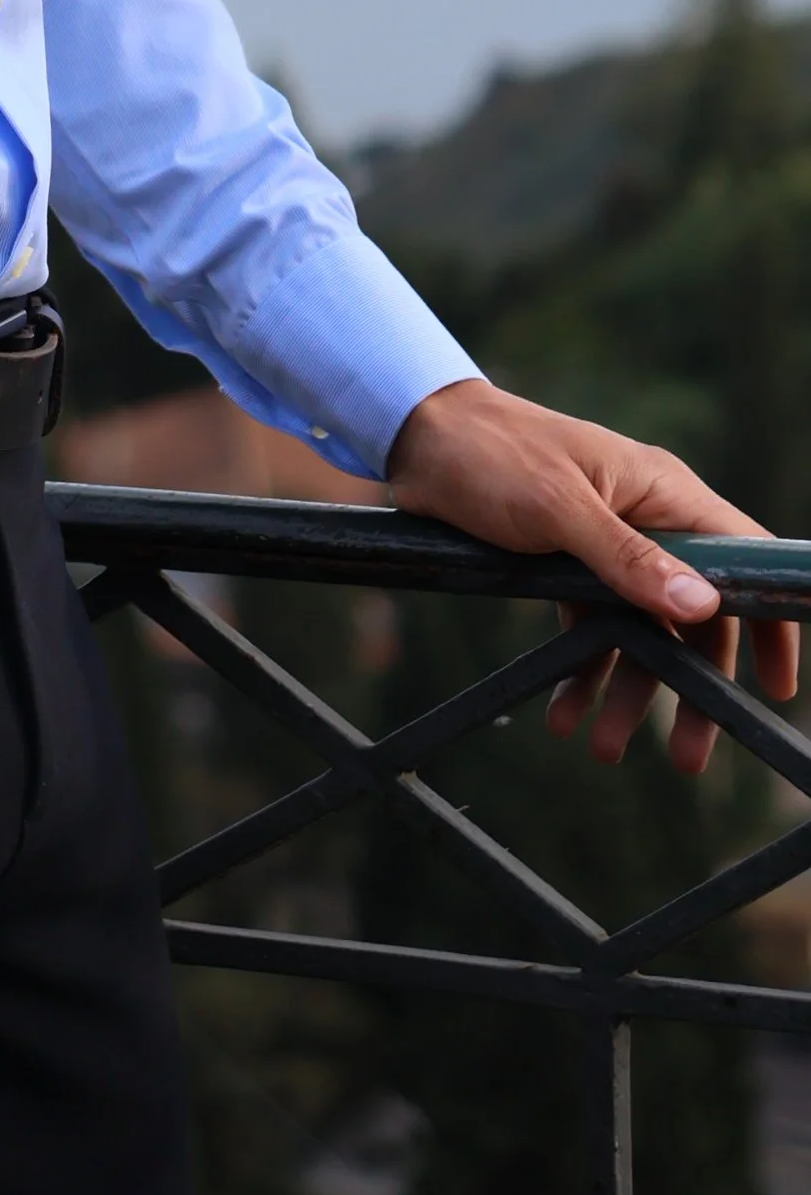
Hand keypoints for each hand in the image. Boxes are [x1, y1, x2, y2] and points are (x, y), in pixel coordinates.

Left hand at [386, 376, 799, 775]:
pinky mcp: (567, 565)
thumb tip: (703, 606)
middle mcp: (646, 521)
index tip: (776, 688)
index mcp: (663, 494)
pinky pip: (592, 628)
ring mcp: (607, 546)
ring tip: (604, 747)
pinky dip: (582, 671)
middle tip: (687, 757)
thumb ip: (628, 557)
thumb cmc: (493, 454)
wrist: (418, 437)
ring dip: (628, 692)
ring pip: (641, 633)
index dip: (769, 622)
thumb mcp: (559, 506)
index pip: (744, 559)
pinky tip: (564, 713)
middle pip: (694, 616)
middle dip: (691, 686)